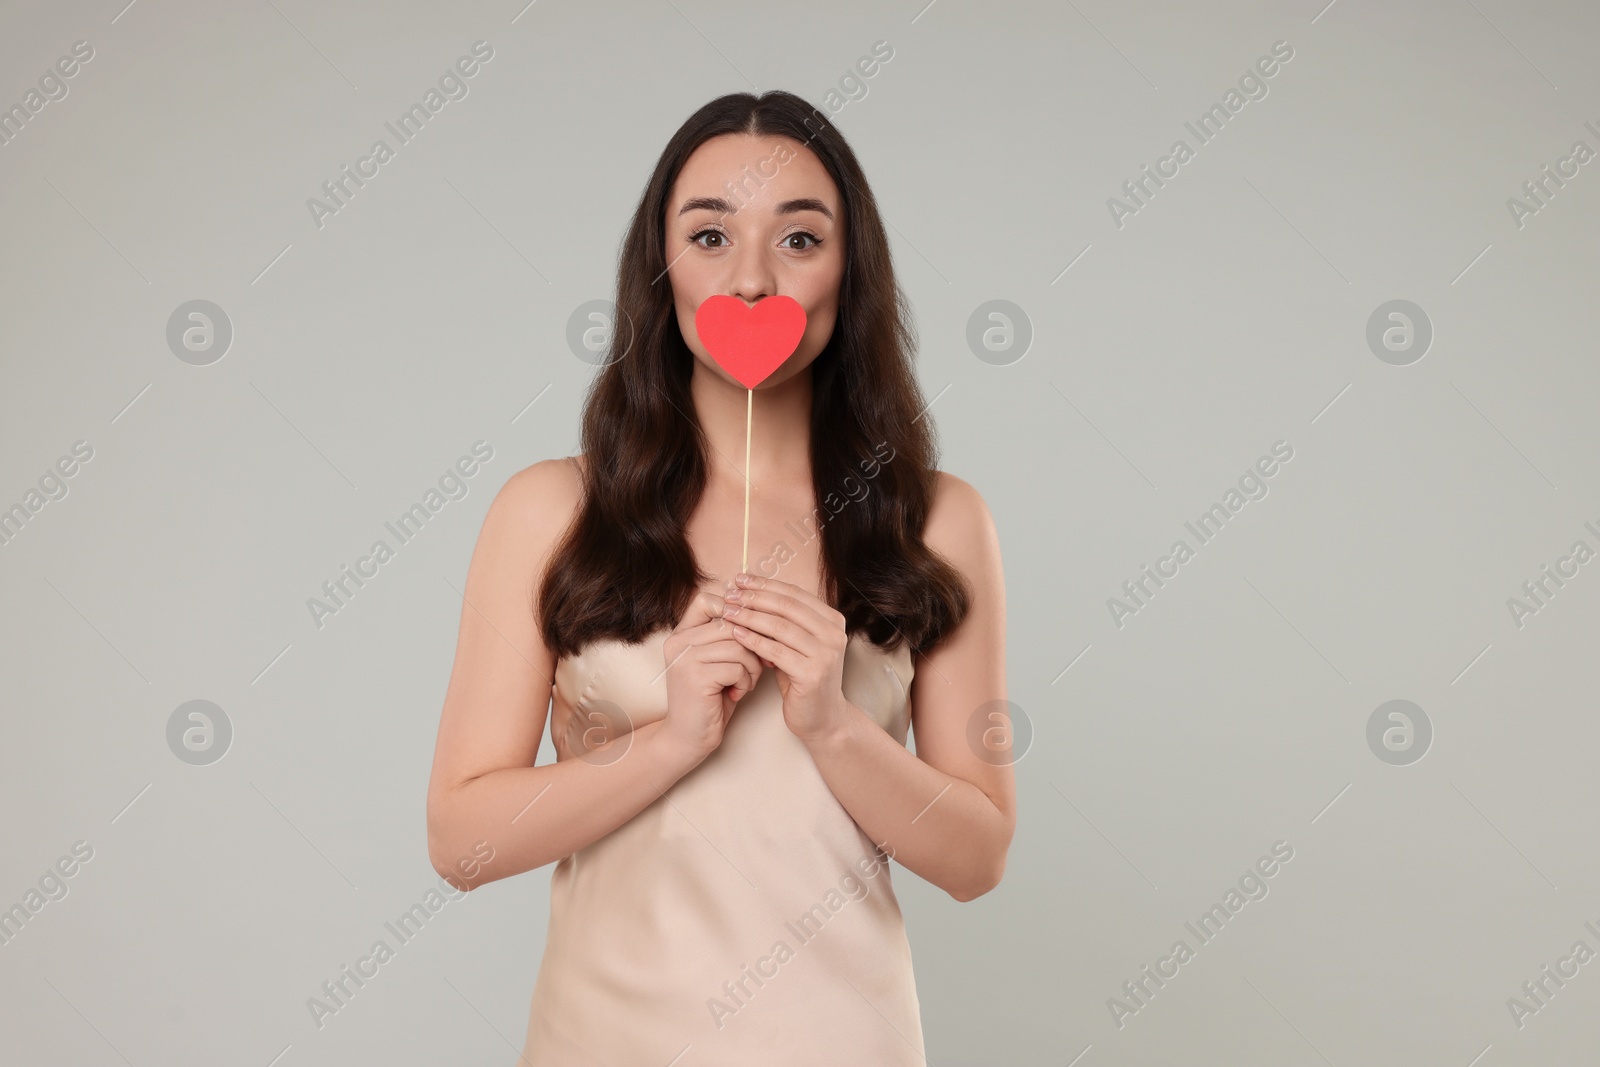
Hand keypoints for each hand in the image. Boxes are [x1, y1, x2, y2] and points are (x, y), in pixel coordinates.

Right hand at [659, 589, 764, 762]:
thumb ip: (729, 636)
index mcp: (681, 633)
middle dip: (754, 643)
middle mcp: (678, 641)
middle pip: (731, 622)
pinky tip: (737, 693)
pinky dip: (745, 680)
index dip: (735, 611)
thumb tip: (762, 610)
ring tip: (746, 681)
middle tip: (760, 664)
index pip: (706, 600)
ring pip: (738, 644)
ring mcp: (684, 658)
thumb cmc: (710, 698)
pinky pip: (737, 666)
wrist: (689, 738)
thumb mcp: (718, 661)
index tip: (752, 631)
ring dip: (752, 665)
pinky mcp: (695, 677)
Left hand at [721, 573, 849, 744]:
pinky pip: (776, 651)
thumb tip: (748, 592)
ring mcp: (826, 654)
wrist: (822, 718)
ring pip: (779, 626)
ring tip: (727, 612)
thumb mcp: (797, 645)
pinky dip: (753, 640)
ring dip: (749, 616)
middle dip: (754, 597)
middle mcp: (834, 633)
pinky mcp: (812, 674)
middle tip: (729, 593)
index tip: (740, 579)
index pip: (794, 593)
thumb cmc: (804, 679)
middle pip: (787, 606)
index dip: (765, 584)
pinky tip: (735, 634)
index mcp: (833, 620)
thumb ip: (783, 622)